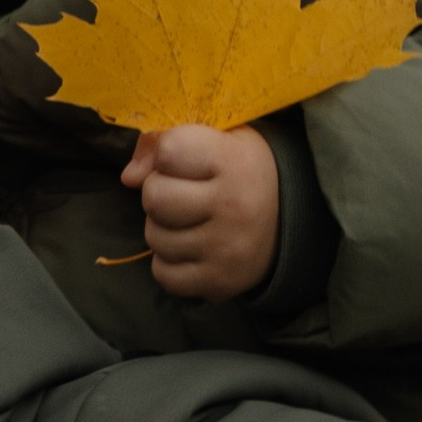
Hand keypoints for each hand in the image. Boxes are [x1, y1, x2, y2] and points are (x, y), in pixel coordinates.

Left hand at [120, 122, 280, 301]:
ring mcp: (225, 249)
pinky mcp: (219, 282)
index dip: (168, 155)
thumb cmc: (243, 171)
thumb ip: (166, 143)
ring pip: (155, 238)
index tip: (188, 161)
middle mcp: (232, 206)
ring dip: (163, 229)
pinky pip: (164, 274)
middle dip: (160, 193)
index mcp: (233, 161)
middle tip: (185, 195)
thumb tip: (128, 177)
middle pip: (154, 197)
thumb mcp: (218, 139)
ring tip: (191, 222)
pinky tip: (192, 249)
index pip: (169, 150)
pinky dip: (170, 263)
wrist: (293, 222)